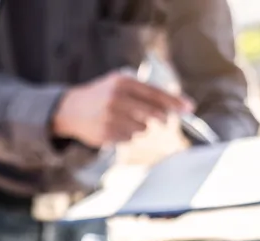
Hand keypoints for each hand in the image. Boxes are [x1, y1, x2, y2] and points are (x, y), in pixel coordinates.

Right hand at [52, 70, 193, 147]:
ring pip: (142, 129)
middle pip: (154, 114)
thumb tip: (173, 106)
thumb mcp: (119, 84)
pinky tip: (114, 128)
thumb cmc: (102, 95)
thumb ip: (143, 91)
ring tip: (125, 120)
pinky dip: (127, 135)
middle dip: (162, 119)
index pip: (155, 93)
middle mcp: (116, 99)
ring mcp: (110, 118)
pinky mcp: (106, 134)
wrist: (70, 109)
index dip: (174, 102)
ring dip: (140, 127)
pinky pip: (129, 139)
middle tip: (164, 120)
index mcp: (122, 82)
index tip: (189, 108)